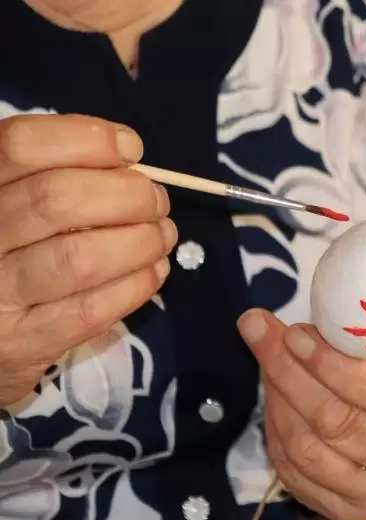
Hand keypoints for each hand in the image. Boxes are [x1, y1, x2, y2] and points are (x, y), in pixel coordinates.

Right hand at [0, 114, 176, 406]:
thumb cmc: (11, 246)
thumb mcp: (16, 197)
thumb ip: (58, 170)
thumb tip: (128, 157)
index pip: (20, 146)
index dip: (88, 140)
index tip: (131, 149)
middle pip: (55, 200)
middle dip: (128, 194)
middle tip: (156, 200)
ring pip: (79, 257)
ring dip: (141, 241)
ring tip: (162, 234)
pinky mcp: (22, 344)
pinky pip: (90, 310)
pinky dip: (136, 284)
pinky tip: (154, 270)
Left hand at [238, 309, 365, 519]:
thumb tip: (306, 328)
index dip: (334, 366)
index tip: (296, 333)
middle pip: (340, 424)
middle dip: (291, 374)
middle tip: (262, 332)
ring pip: (310, 451)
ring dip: (277, 399)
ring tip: (266, 356)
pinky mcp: (352, 514)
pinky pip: (296, 474)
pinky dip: (276, 430)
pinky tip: (274, 396)